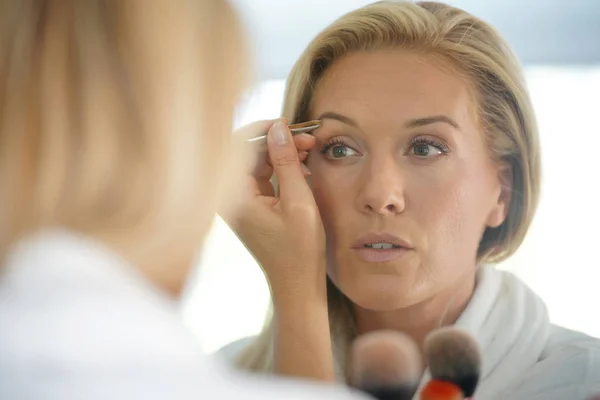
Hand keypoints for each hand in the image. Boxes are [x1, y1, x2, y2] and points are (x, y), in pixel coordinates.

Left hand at [224, 119, 326, 298]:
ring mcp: (238, 201)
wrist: (296, 285)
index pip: (237, 146)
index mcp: (233, 196)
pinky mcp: (249, 205)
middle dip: (277, 140)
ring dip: (281, 152)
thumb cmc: (298, 251)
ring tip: (310, 150)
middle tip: (309, 138)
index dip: (263, 130)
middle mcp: (229, 196)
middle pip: (247, 151)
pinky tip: (302, 167)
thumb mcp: (298, 203)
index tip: (290, 125)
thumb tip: (280, 127)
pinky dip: (281, 167)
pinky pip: (261, 175)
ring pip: (256, 161)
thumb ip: (287, 162)